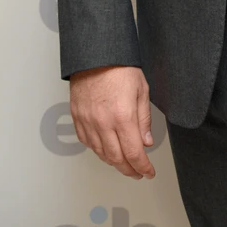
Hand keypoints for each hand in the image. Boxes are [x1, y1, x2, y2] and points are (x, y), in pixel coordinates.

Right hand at [70, 65, 155, 179]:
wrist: (95, 54)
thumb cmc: (119, 66)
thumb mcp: (142, 90)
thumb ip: (144, 119)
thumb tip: (146, 142)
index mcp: (122, 116)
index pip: (134, 153)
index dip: (143, 167)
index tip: (148, 172)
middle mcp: (103, 122)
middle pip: (116, 159)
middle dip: (129, 170)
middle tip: (138, 172)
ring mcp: (88, 122)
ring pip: (101, 154)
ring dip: (114, 162)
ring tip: (124, 163)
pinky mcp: (77, 118)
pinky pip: (87, 143)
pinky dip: (98, 151)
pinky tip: (106, 149)